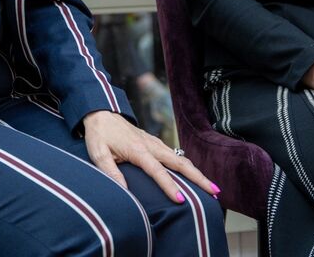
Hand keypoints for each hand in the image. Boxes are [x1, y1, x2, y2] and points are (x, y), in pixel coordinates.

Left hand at [81, 111, 220, 202]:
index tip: (180, 200)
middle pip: (181, 163)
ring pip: (181, 159)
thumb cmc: (99, 134)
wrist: (101, 112)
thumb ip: (111, 172)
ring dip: (197, 173)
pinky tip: (194, 176)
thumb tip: (124, 192)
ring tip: (212, 188)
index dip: (169, 186)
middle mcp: (152, 145)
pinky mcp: (155, 143)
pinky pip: (175, 156)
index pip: (158, 171)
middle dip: (199, 178)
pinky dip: (188, 167)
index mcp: (139, 150)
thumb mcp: (98, 154)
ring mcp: (155, 143)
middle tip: (215, 192)